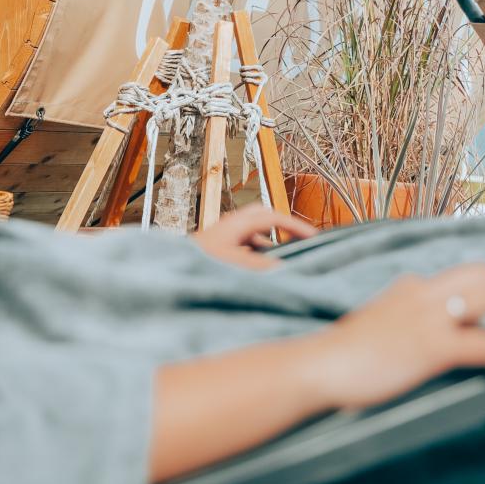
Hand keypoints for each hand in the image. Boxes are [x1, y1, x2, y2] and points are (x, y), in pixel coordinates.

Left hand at [191, 204, 318, 269]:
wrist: (169, 265)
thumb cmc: (198, 262)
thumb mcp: (233, 264)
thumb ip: (259, 265)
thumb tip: (285, 267)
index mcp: (238, 223)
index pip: (274, 218)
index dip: (296, 226)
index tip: (315, 238)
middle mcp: (232, 223)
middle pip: (265, 216)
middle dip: (285, 225)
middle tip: (303, 239)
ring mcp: (225, 232)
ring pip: (255, 230)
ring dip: (272, 240)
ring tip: (287, 256)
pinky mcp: (220, 244)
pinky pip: (246, 242)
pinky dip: (259, 250)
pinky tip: (263, 266)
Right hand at [309, 263, 484, 409]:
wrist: (321, 365)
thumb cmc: (342, 353)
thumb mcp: (375, 324)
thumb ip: (398, 317)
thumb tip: (414, 328)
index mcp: (408, 289)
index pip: (456, 275)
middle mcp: (421, 294)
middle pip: (479, 273)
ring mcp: (428, 318)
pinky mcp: (431, 347)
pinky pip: (484, 343)